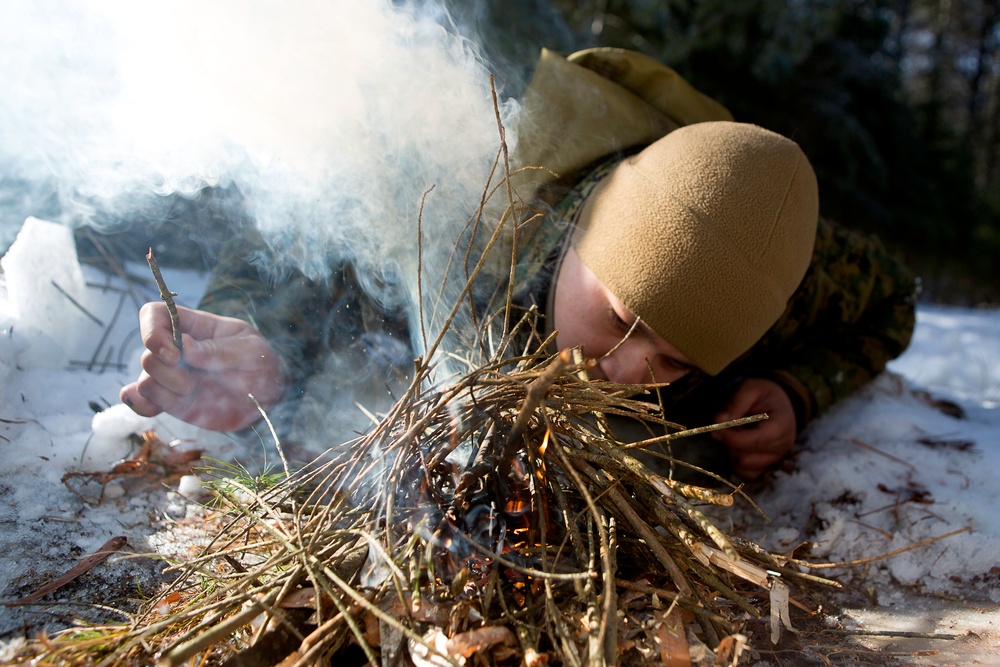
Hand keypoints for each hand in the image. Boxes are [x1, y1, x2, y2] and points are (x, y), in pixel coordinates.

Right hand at [120, 302, 286, 430]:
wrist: (267, 399)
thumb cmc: (260, 365)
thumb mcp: (251, 351)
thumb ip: (219, 349)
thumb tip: (184, 347)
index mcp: (194, 327)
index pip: (154, 315)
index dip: (152, 331)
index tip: (174, 354)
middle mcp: (175, 349)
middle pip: (146, 355)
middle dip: (167, 372)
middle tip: (193, 382)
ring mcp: (171, 376)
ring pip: (144, 381)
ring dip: (166, 392)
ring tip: (193, 393)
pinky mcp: (170, 400)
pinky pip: (139, 402)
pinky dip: (143, 406)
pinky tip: (163, 406)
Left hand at [711, 378, 795, 479]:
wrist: (779, 403)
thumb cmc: (764, 394)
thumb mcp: (751, 388)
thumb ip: (735, 403)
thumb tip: (718, 421)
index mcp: (781, 426)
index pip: (754, 441)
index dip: (730, 437)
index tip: (717, 427)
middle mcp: (782, 447)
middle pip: (745, 457)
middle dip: (730, 443)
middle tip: (730, 426)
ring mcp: (776, 459)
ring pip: (743, 467)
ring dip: (732, 451)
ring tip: (737, 434)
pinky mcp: (768, 466)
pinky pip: (746, 474)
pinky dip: (737, 461)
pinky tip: (738, 446)